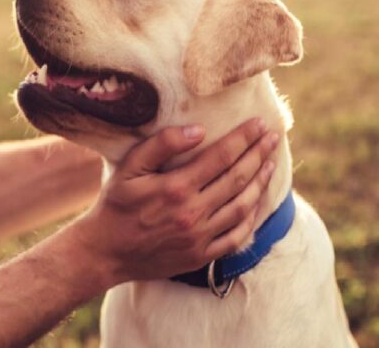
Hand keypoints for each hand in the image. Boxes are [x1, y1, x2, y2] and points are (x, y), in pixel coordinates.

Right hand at [70, 118, 279, 284]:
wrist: (105, 252)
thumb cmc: (114, 205)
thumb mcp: (128, 168)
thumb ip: (161, 145)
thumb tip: (199, 130)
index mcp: (175, 187)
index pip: (221, 156)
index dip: (244, 138)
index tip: (260, 123)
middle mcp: (192, 212)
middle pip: (238, 178)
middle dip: (259, 154)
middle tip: (273, 137)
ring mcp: (199, 237)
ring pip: (243, 206)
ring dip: (260, 183)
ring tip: (270, 164)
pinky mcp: (201, 256)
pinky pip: (236, 237)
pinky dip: (252, 218)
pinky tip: (256, 203)